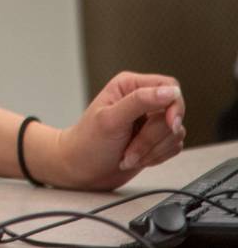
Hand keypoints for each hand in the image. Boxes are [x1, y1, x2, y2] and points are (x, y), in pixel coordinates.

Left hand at [54, 72, 185, 189]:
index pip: (169, 86)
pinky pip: (174, 147)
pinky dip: (157, 157)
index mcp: (129, 86)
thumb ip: (140, 101)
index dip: (174, 106)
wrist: (81, 169)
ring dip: (152, 150)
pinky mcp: (156, 140)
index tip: (170, 124)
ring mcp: (150, 121)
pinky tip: (136, 159)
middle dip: (153, 137)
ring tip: (128, 155)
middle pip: (173, 114)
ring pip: (175, 133)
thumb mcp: (111, 119)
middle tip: (130, 148)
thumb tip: (171, 91)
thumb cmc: (89, 142)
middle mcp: (142, 100)